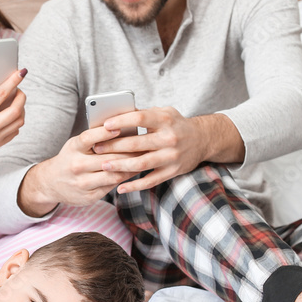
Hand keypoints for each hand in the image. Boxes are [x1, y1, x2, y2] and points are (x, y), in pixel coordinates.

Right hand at [0, 63, 26, 173]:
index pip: (2, 94)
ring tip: (15, 101)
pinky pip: (15, 131)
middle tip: (18, 90)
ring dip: (21, 109)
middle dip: (21, 97)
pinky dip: (16, 120)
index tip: (21, 73)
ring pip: (19, 121)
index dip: (13, 81)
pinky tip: (10, 113)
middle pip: (16, 110)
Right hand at [19, 126, 140, 216]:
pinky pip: (112, 187)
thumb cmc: (70, 158)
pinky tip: (133, 172)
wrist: (50, 183)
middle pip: (107, 158)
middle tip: (145, 146)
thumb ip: (94, 139)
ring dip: (130, 167)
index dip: (104, 133)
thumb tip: (121, 127)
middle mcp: (76, 166)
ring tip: (143, 160)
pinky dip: (124, 178)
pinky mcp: (89, 196)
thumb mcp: (75, 145)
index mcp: (73, 148)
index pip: (89, 138)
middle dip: (129, 152)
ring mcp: (82, 183)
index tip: (119, 128)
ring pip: (113, 175)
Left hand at [92, 107, 210, 193]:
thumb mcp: (164, 113)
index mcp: (165, 120)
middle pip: (137, 143)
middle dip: (114, 147)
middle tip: (97, 148)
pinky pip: (150, 181)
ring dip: (120, 166)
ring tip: (104, 166)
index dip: (122, 122)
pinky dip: (134, 186)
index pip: (140, 118)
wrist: (203, 139)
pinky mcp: (172, 171)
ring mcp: (171, 157)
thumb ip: (143, 114)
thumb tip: (116, 115)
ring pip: (141, 164)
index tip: (105, 126)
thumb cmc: (176, 124)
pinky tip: (120, 187)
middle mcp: (169, 138)